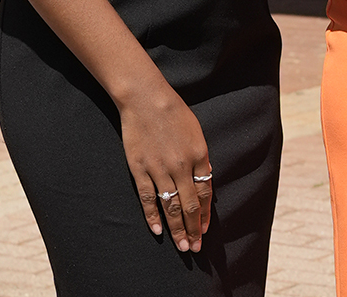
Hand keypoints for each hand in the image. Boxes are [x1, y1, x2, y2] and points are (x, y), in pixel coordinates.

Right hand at [118, 82, 212, 252]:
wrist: (146, 99)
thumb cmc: (174, 112)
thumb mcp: (196, 132)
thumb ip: (200, 157)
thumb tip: (204, 177)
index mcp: (199, 155)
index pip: (205, 192)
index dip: (206, 214)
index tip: (206, 230)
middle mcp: (181, 166)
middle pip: (190, 205)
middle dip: (193, 229)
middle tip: (194, 248)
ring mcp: (159, 169)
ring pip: (170, 206)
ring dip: (177, 229)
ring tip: (181, 245)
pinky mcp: (140, 169)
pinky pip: (148, 198)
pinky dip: (153, 216)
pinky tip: (158, 230)